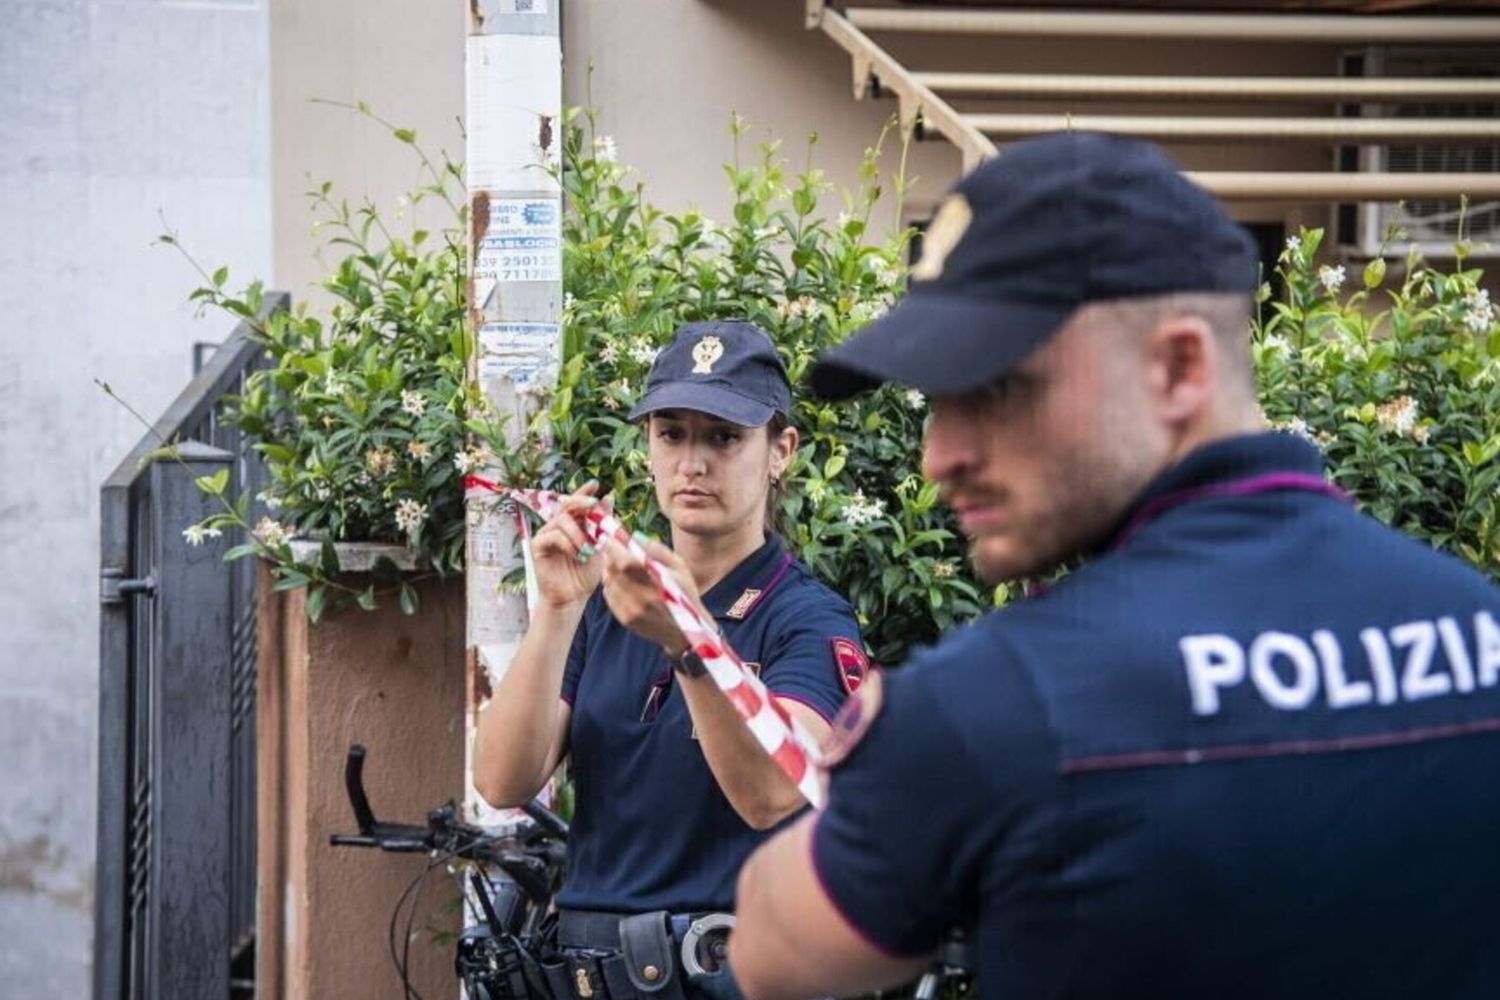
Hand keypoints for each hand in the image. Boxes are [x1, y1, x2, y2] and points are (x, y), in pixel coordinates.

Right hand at [529, 481, 604, 609]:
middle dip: (581, 502)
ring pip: (562, 520)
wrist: (573, 597)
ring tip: (587, 549)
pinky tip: (577, 554)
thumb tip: (609, 498)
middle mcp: (558, 526)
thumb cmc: (585, 574)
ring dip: (579, 533)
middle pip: (567, 505)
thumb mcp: (599, 547)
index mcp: (574, 525)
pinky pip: (553, 536)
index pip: (577, 503)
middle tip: (593, 506)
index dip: (584, 492)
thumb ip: (602, 524)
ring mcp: (546, 535)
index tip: (596, 483)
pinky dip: (568, 543)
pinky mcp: (538, 546)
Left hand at [600, 535, 710, 656]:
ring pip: (608, 583)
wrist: (683, 632)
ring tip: (616, 564)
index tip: (608, 537)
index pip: (625, 562)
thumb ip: (657, 550)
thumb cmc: (684, 594)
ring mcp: (632, 611)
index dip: (613, 548)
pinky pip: (609, 596)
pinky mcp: (626, 620)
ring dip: (608, 570)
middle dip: (609, 557)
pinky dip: (611, 585)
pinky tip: (620, 582)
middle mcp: (643, 598)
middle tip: (610, 548)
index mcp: (658, 582)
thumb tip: (634, 537)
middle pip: (613, 572)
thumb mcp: (679, 566)